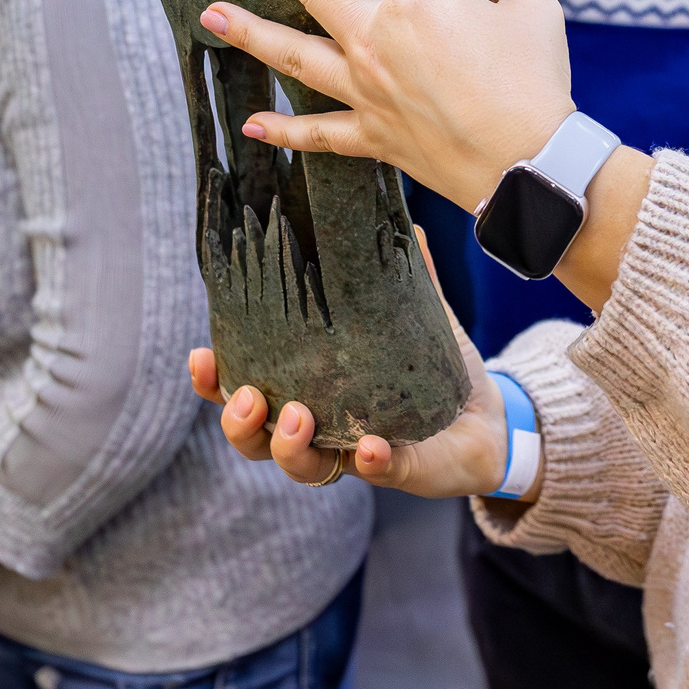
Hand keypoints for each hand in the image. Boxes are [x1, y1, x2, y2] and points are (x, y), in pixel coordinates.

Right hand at [186, 230, 517, 497]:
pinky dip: (369, 461)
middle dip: (240, 423)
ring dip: (289, 446)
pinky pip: (375, 472)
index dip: (214, 382)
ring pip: (303, 466)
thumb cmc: (432, 371)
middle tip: (250, 397)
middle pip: (255, 440)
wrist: (487, 420)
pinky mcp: (396, 469)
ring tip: (297, 416)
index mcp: (308, 389)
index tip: (201, 355)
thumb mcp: (415, 318)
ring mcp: (353, 453)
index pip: (244, 390)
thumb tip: (404, 216)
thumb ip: (405, 275)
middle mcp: (321, 427)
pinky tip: (370, 446)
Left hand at [201, 0, 571, 212]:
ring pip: (297, 56)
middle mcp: (377, 43)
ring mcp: (368, 92)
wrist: (529, 167)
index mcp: (416, 5)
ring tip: (209, 15)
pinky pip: (321, 134)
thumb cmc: (535, 85)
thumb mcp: (536, 13)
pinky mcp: (375, 137)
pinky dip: (286, 132)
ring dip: (248, 34)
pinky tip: (252, 126)